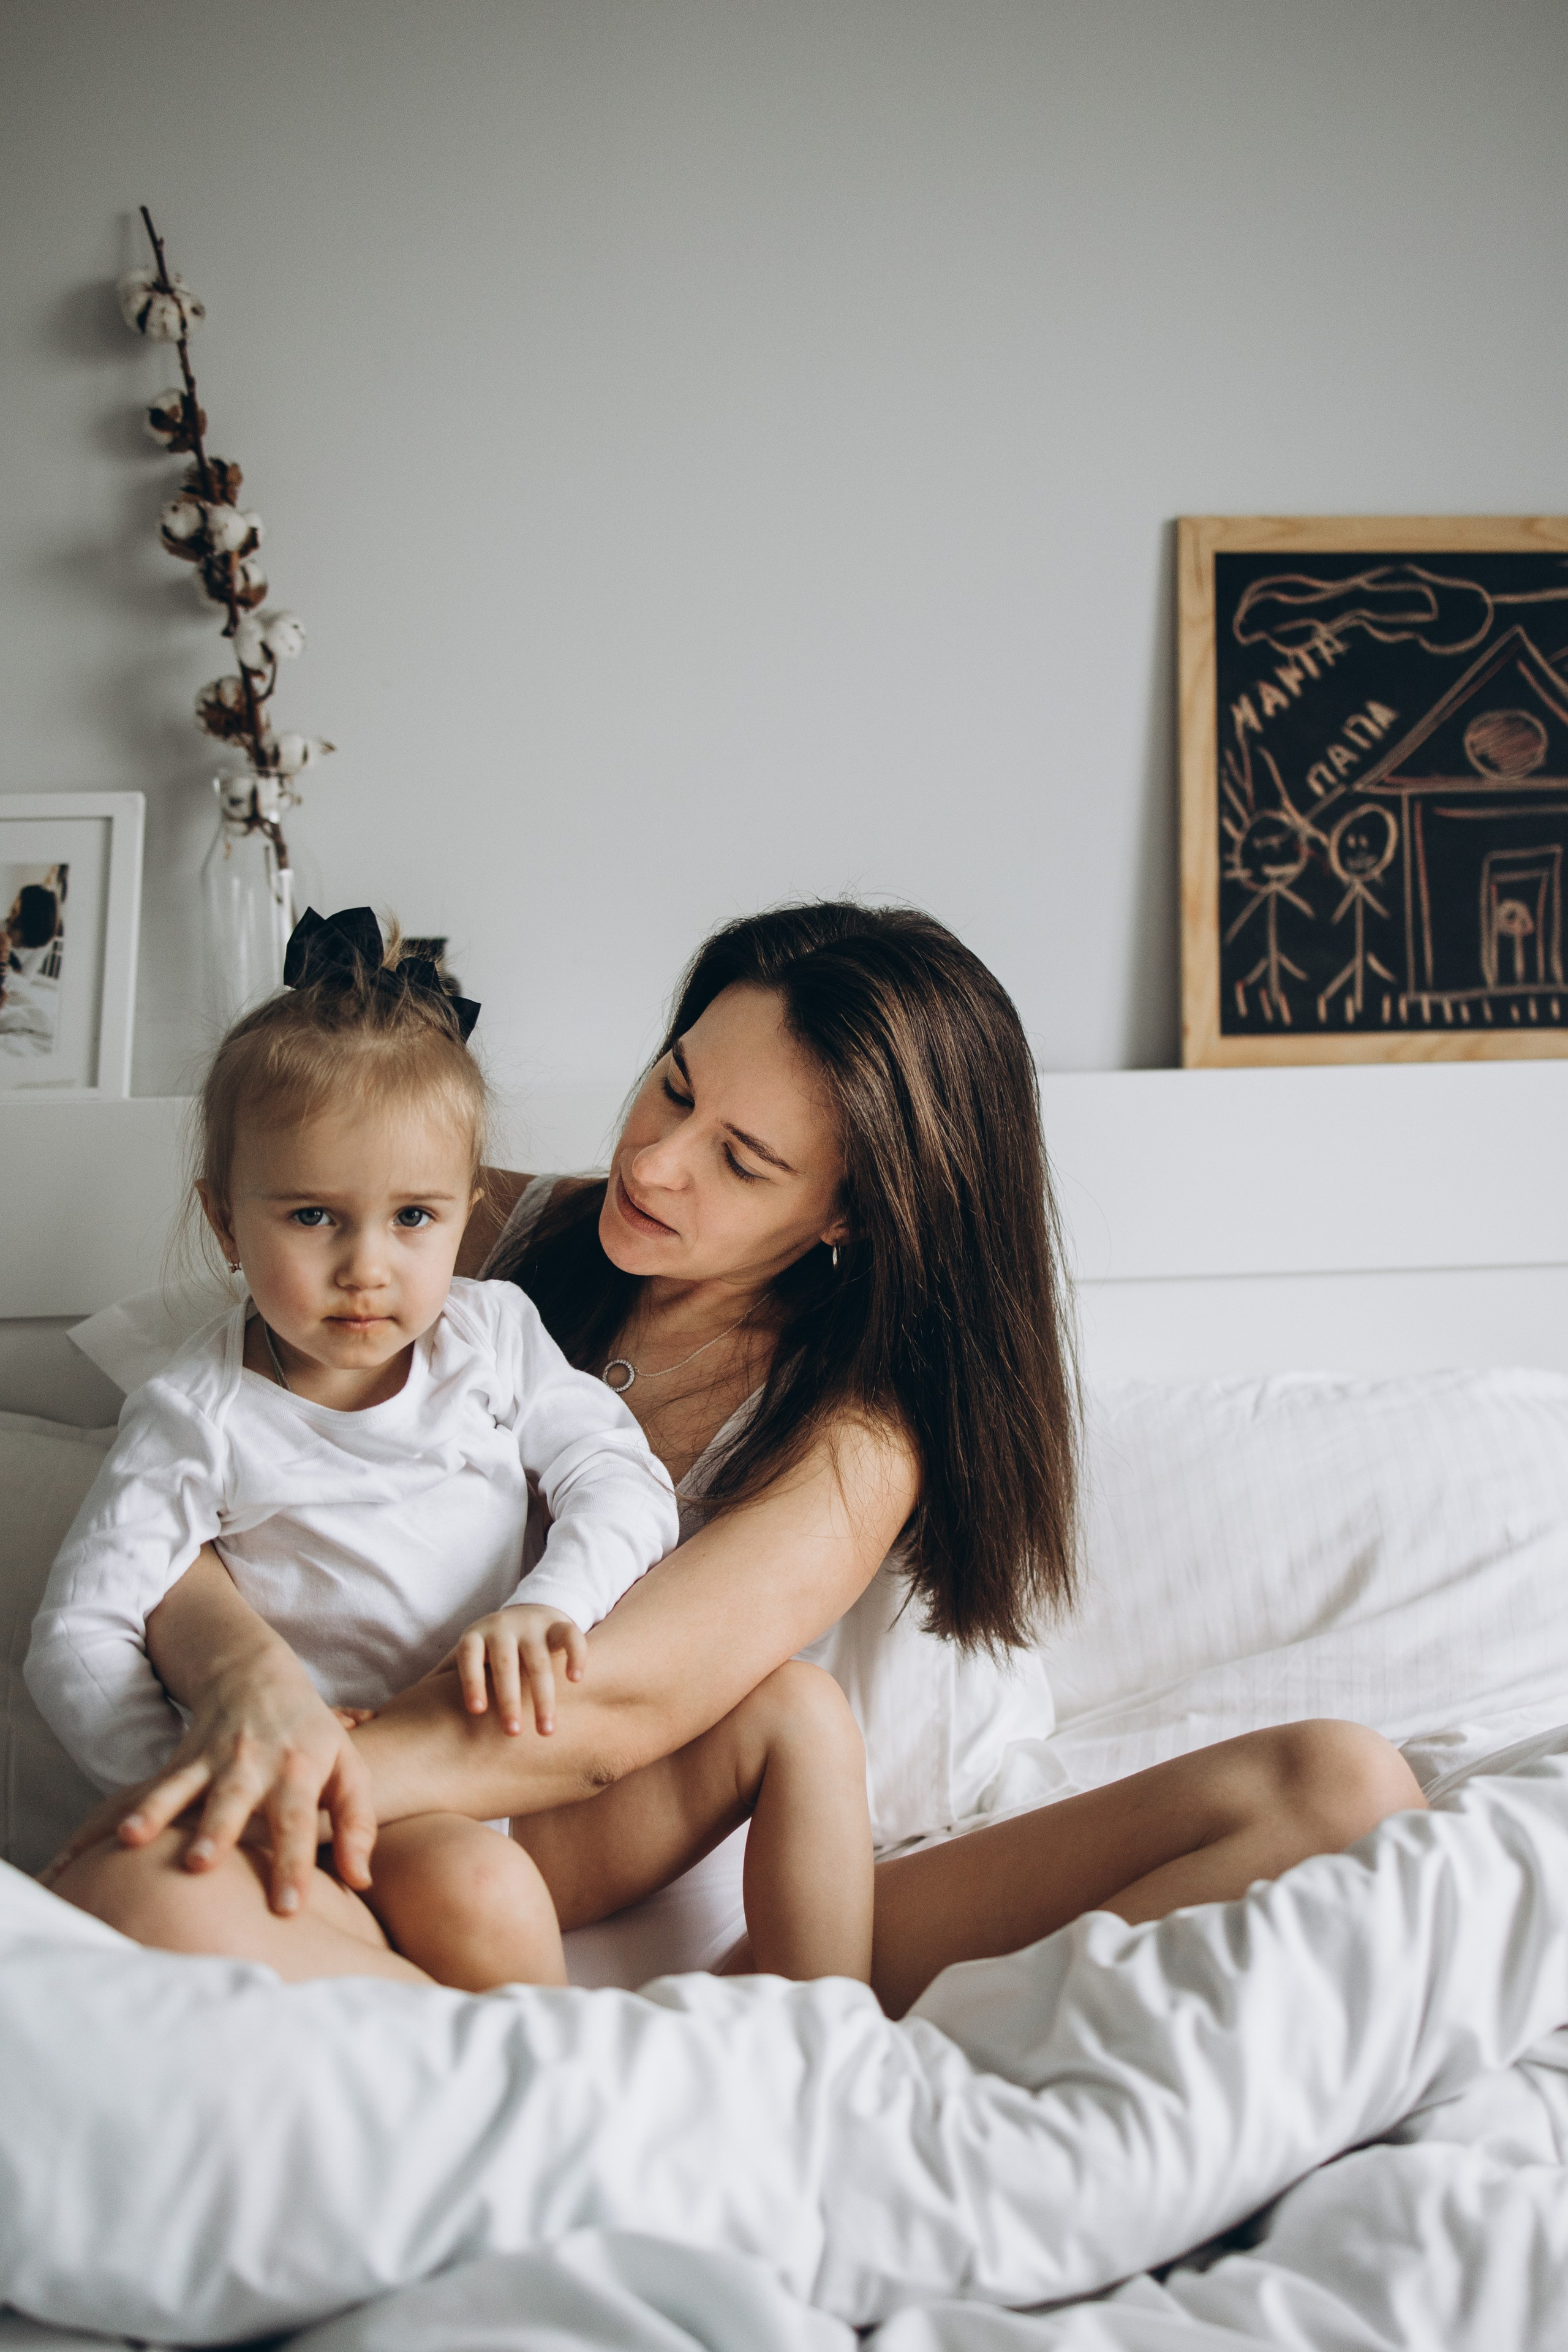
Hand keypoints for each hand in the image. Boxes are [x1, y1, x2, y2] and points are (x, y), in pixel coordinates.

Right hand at [40, 1637, 377, 1917]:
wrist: (256, 1674)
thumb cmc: (311, 1736)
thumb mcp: (348, 1769)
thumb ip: (358, 1824)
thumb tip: (361, 1881)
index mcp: (299, 1771)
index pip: (297, 1822)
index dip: (293, 1865)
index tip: (287, 1909)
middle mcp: (254, 1765)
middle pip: (233, 1801)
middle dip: (216, 1833)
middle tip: (201, 1867)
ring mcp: (213, 1760)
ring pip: (184, 1788)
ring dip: (161, 1814)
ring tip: (136, 1841)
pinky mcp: (183, 1760)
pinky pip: (157, 1786)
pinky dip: (138, 1808)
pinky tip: (122, 1836)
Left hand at [449, 1602, 586, 1735]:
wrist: (527, 1612)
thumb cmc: (487, 1648)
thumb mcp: (463, 1655)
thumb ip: (441, 1677)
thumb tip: (402, 1709)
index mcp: (474, 1636)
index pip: (468, 1656)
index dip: (471, 1681)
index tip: (477, 1711)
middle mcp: (502, 1628)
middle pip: (506, 1663)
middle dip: (510, 1699)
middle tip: (513, 1733)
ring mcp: (532, 1625)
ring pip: (540, 1658)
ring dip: (544, 1695)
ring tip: (546, 1730)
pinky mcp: (559, 1624)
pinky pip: (571, 1636)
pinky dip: (575, 1656)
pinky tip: (576, 1680)